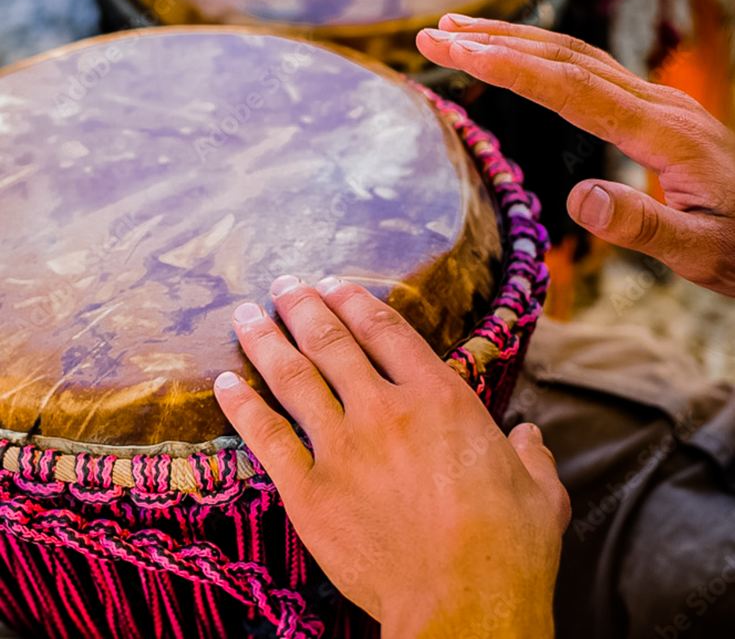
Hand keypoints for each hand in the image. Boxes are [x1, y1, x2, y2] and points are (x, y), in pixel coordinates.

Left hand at [214, 276, 569, 638]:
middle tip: (284, 285)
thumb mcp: (538, 491)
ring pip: (293, 377)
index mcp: (439, 398)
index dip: (356, 301)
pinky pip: (266, 437)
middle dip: (302, 306)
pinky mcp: (310, 490)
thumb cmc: (507, 547)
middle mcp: (385, 409)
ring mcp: (343, 447)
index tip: (334, 284)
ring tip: (245, 314)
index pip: (386, 330)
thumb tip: (531, 437)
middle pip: (331, 341)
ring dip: (265, 340)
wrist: (463, 606)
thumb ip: (531, 454)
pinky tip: (225, 384)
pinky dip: (243, 406)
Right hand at [417, 16, 734, 296]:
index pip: (572, 88)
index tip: (456, 49)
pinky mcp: (652, 112)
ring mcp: (656, 103)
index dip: (510, 67)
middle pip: (565, 57)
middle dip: (495, 40)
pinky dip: (543, 59)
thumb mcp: (701, 251)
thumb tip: (577, 198)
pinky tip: (519, 61)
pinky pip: (589, 72)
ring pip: (576, 56)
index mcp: (664, 133)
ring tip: (461, 33)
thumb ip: (643, 226)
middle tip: (435, 33)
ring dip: (515, 40)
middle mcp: (657, 104)